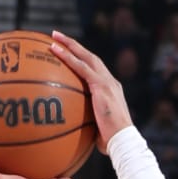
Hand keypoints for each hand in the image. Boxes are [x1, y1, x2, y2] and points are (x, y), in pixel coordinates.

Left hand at [49, 31, 131, 151]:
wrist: (123, 141)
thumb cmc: (110, 142)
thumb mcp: (98, 129)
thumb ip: (87, 123)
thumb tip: (73, 130)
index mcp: (110, 90)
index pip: (95, 70)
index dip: (82, 59)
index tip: (70, 53)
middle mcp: (110, 82)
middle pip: (90, 57)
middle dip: (74, 45)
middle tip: (58, 36)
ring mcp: (107, 82)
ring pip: (86, 57)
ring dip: (69, 45)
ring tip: (54, 36)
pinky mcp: (101, 86)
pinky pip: (81, 67)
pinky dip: (68, 57)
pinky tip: (55, 50)